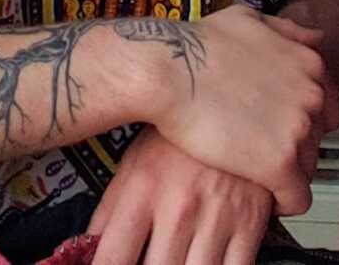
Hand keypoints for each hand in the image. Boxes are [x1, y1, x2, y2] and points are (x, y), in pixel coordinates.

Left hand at [91, 127, 272, 264]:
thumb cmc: (179, 134)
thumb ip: (109, 211)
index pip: (112, 258)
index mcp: (143, 188)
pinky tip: (207, 262)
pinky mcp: (252, 221)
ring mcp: (219, 215)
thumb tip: (86, 249)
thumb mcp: (135, 160)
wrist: (234, 91)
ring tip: (177, 259)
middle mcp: (179, 205)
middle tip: (151, 261)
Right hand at [149, 8, 336, 215]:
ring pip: (309, 168)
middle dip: (295, 146)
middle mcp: (311, 96)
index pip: (328, 107)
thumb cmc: (200, 43)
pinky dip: (284, 202)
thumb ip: (289, 31)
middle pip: (319, 139)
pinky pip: (298, 198)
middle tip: (262, 148)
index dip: (303, 120)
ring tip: (257, 170)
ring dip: (286, 172)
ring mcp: (298, 130)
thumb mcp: (250, 20)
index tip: (281, 128)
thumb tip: (316, 37)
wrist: (169, 70)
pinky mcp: (279, 164)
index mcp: (309, 63)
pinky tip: (265, 197)